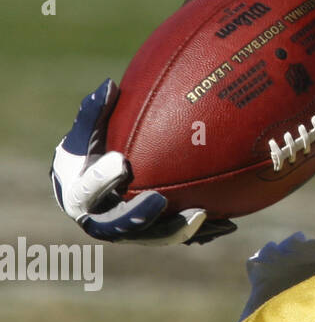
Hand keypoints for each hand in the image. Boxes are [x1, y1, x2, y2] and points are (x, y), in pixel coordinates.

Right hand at [50, 80, 236, 244]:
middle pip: (119, 226)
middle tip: (160, 200)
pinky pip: (179, 234)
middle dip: (139, 216)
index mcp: (80, 197)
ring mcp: (132, 231)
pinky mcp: (157, 232)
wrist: (98, 181)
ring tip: (203, 215)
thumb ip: (95, 112)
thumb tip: (108, 86)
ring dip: (177, 229)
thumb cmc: (90, 150)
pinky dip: (201, 231)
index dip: (101, 180)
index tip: (120, 162)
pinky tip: (226, 222)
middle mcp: (103, 220)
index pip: (86, 192)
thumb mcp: (88, 131)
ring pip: (154, 235)